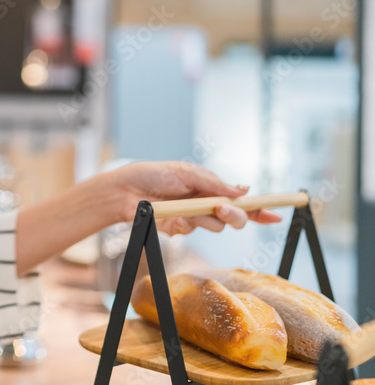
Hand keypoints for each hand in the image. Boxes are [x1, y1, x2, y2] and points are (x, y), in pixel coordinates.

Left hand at [106, 160, 283, 235]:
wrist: (126, 190)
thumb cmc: (154, 174)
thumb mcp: (186, 172)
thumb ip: (214, 182)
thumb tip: (242, 190)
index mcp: (210, 188)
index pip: (240, 200)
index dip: (259, 209)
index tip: (276, 215)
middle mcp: (205, 204)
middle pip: (235, 218)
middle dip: (236, 216)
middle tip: (222, 210)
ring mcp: (193, 218)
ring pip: (217, 226)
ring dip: (208, 218)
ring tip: (189, 209)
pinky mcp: (179, 229)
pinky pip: (194, 231)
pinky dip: (187, 222)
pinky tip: (174, 215)